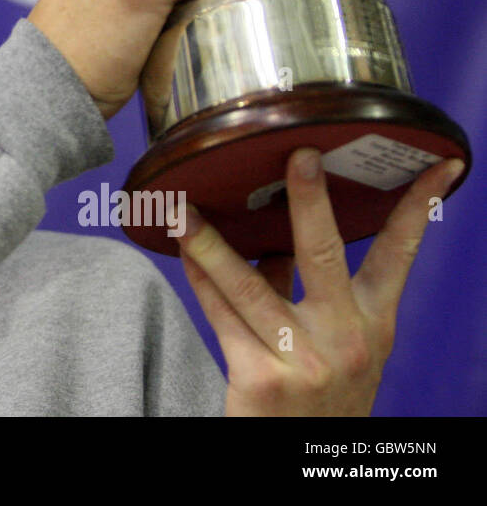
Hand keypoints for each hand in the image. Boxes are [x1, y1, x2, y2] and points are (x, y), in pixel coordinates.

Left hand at [177, 148, 465, 415]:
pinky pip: (220, 316)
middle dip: (309, 202)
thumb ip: (308, 290)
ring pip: (249, 285)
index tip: (436, 165)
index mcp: (373, 324)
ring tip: (181, 208)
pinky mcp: (261, 379)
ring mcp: (304, 361)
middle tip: (299, 156)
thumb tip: (271, 239)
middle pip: (324, 255)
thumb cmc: (318, 393)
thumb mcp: (336, 344)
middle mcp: (346, 340)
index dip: (417, 209)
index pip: (399, 256)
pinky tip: (180, 251)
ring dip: (210, 243)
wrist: (304, 460)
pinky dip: (199, 280)